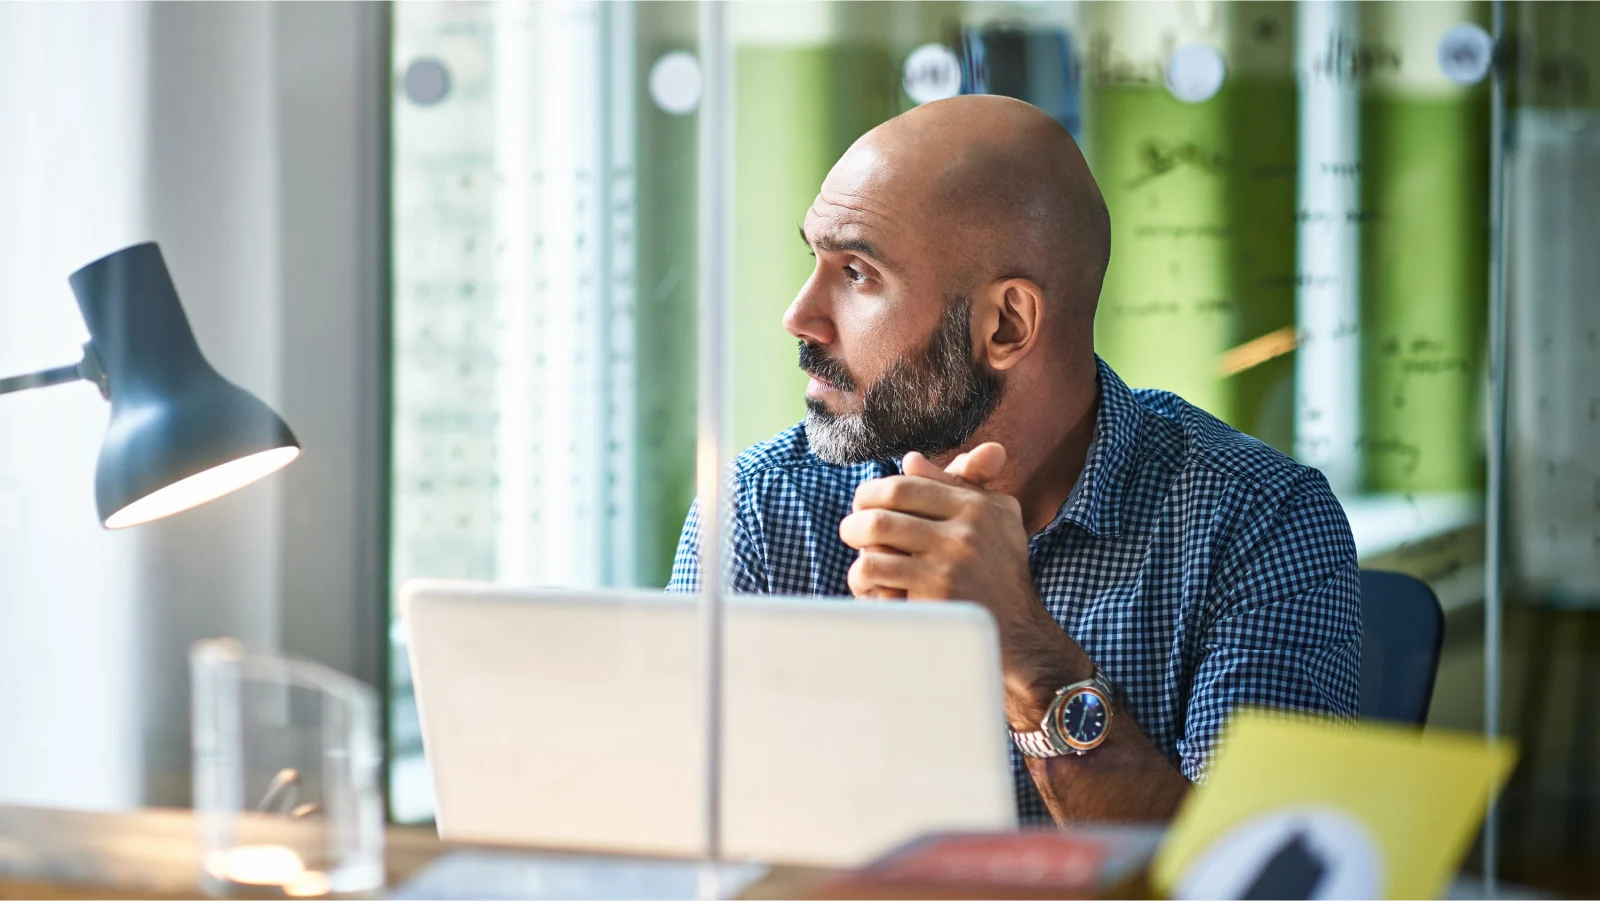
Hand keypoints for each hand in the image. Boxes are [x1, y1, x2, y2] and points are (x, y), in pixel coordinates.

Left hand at [839, 443, 1090, 724]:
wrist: (1020, 635)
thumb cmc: (1001, 571)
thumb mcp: (995, 518)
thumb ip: (958, 483)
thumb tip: (910, 460)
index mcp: (977, 507)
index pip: (904, 486)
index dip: (872, 493)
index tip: (863, 504)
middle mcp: (965, 534)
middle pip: (882, 515)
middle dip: (855, 523)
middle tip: (851, 532)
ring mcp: (949, 568)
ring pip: (872, 548)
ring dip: (859, 556)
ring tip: (863, 566)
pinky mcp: (934, 600)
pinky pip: (877, 580)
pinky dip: (865, 584)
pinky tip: (874, 591)